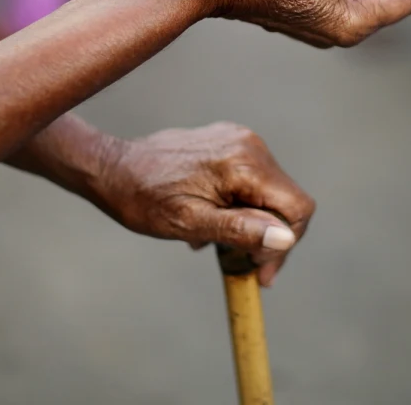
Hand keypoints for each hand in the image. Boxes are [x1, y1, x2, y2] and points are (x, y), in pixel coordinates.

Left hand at [91, 123, 314, 286]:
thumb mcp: (190, 223)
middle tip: (241, 266)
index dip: (286, 244)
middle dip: (268, 238)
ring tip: (216, 242)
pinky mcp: (230, 142)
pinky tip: (212, 219)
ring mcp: (240, 140)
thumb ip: (241, 229)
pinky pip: (252, 180)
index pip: (297, 207)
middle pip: (286, 201)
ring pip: (270, 193)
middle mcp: (249, 145)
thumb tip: (284, 238)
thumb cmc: (144, 199)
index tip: (259, 270)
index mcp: (243, 164)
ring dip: (252, 223)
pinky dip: (240, 205)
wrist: (113, 168)